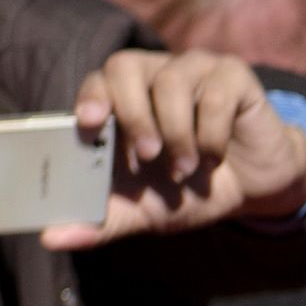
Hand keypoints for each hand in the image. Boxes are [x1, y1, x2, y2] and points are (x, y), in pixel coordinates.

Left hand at [45, 51, 305, 246]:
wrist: (254, 190)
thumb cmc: (190, 190)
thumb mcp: (144, 212)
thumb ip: (101, 221)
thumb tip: (51, 239)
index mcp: (124, 98)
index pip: (97, 80)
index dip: (92, 96)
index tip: (89, 124)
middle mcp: (154, 74)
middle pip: (125, 67)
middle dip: (133, 114)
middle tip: (147, 155)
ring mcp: (194, 69)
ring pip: (172, 82)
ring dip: (178, 134)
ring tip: (185, 171)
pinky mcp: (233, 75)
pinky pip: (215, 95)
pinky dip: (212, 133)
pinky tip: (215, 156)